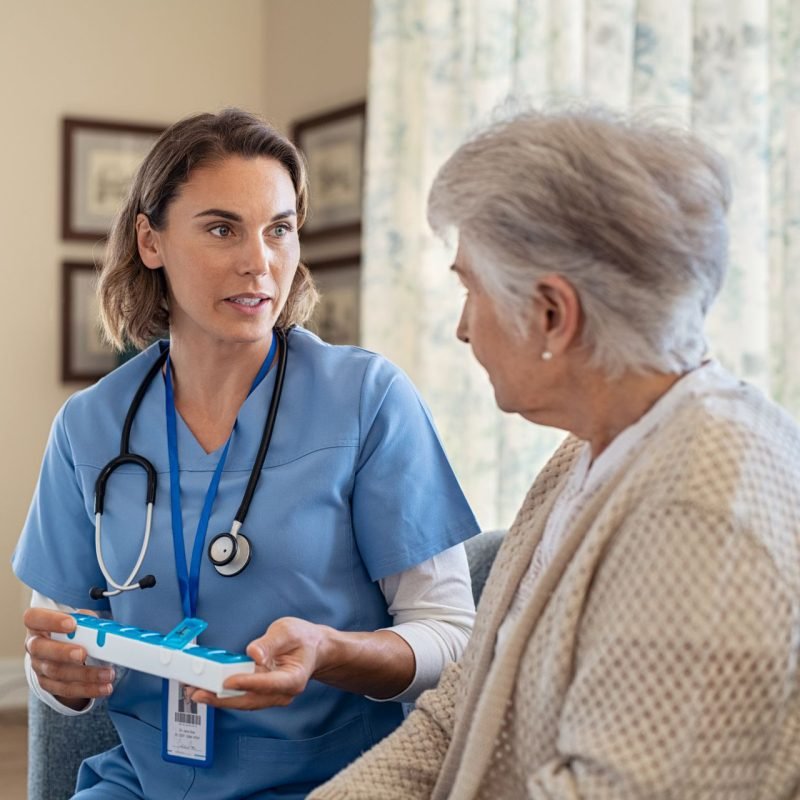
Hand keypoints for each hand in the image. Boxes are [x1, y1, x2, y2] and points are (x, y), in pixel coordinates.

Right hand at [24, 607, 114, 709]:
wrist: (62, 648)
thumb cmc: (71, 629)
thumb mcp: (77, 619)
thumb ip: (86, 620)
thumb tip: (101, 630)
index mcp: (38, 624)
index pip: (34, 618)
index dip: (51, 621)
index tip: (72, 623)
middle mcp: (34, 645)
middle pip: (41, 649)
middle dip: (64, 652)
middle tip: (83, 654)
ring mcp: (39, 666)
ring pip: (57, 673)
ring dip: (85, 675)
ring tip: (107, 674)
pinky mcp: (48, 684)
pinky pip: (66, 689)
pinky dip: (87, 689)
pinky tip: (103, 687)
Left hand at [190, 616, 327, 710]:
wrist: (312, 648)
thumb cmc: (303, 639)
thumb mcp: (288, 631)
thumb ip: (271, 642)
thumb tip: (254, 653)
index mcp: (294, 678)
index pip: (269, 684)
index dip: (248, 683)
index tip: (228, 680)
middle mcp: (282, 692)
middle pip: (250, 700)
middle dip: (222, 698)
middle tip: (198, 692)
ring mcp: (272, 695)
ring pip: (243, 702)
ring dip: (219, 698)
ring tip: (195, 691)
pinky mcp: (262, 694)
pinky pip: (242, 697)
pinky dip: (224, 694)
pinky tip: (207, 689)